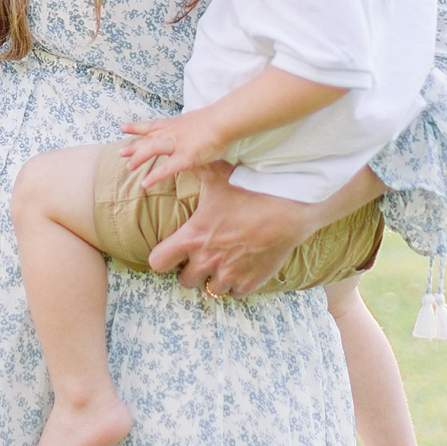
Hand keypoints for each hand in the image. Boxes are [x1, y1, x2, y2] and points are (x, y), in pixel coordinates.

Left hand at [121, 109, 231, 187]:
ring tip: (128, 168)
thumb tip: (191, 135)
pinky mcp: (185, 157)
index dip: (136, 127)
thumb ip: (190, 131)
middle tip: (120, 153)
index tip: (123, 127)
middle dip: (133, 146)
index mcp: (174, 125)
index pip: (151, 125)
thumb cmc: (217, 121)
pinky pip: (166, 168)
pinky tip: (145, 184)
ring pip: (152, 149)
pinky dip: (155, 176)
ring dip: (139, 158)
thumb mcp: (197, 123)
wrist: (223, 120)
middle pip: (147, 138)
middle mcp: (172, 133)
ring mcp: (177, 144)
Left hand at [148, 164, 315, 296]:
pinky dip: (236, 284)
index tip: (173, 251)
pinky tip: (241, 268)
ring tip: (223, 262)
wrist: (289, 209)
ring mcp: (229, 274)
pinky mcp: (249, 283)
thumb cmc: (250, 190)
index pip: (157, 262)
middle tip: (202, 256)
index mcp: (193, 238)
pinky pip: (234, 294)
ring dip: (214, 279)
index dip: (163, 257)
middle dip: (191, 271)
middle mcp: (207, 260)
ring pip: (210, 290)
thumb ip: (194, 167)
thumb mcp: (217, 175)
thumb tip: (177, 152)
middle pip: (184, 281)